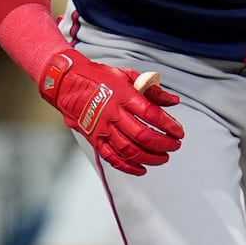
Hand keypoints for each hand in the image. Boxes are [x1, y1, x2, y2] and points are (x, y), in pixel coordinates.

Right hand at [39, 50, 184, 175]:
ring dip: (150, 157)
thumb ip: (152, 90)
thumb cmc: (99, 77)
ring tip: (163, 158)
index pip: (152, 114)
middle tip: (175, 146)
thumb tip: (174, 101)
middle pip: (143, 135)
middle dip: (163, 144)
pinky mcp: (93, 138)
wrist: (66, 82)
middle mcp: (113, 114)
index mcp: (124, 96)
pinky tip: (141, 169)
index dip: (169, 125)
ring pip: (129, 150)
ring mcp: (102, 128)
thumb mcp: (128, 75)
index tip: (179, 132)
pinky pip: (112, 157)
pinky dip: (128, 166)